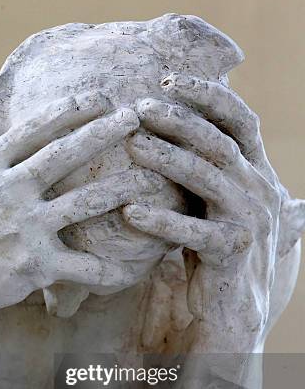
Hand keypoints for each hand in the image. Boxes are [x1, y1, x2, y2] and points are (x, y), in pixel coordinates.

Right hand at [0, 92, 143, 326]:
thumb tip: (1, 132)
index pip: (32, 131)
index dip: (68, 111)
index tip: (98, 96)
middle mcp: (7, 193)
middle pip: (62, 156)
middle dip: (101, 132)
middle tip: (133, 116)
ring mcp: (24, 228)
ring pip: (83, 203)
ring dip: (119, 189)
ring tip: (147, 178)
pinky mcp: (37, 263)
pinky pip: (82, 266)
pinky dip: (106, 270)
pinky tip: (128, 269)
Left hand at [124, 74, 282, 350]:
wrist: (233, 309)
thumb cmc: (213, 250)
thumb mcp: (211, 204)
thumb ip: (201, 171)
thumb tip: (164, 131)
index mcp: (255, 172)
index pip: (239, 120)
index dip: (209, 95)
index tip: (169, 79)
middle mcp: (259, 189)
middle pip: (219, 142)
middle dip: (180, 121)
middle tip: (139, 108)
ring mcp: (250, 219)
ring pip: (209, 177)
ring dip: (168, 159)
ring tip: (132, 146)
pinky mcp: (233, 251)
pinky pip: (195, 231)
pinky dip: (162, 221)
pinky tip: (130, 212)